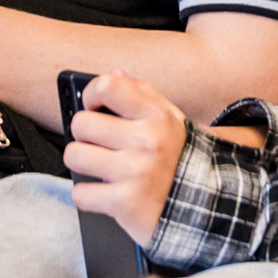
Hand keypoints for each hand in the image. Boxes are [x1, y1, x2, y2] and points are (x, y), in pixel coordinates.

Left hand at [64, 73, 190, 236]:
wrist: (203, 203)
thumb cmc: (177, 157)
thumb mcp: (169, 118)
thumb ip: (140, 93)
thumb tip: (113, 73)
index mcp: (155, 116)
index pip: (106, 86)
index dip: (92, 95)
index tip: (95, 108)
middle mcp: (146, 141)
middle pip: (81, 123)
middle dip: (85, 136)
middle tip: (101, 145)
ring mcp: (135, 173)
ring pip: (74, 156)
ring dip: (84, 164)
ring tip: (102, 167)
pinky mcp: (125, 203)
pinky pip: (80, 194)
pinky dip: (88, 196)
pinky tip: (105, 192)